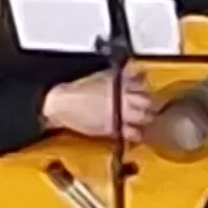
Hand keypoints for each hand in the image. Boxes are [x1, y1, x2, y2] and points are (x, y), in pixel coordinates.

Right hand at [45, 69, 163, 141]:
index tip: (142, 91)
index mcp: (120, 82)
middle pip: (149, 102)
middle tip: (144, 107)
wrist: (59, 104)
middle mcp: (124, 97)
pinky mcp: (115, 128)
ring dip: (144, 119)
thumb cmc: (76, 91)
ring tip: (138, 120)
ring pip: (145, 118)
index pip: (144, 83)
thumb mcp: (102, 75)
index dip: (144, 88)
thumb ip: (124, 75)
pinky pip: (134, 134)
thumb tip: (139, 72)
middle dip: (148, 105)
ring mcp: (121, 114)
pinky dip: (135, 134)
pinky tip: (131, 132)